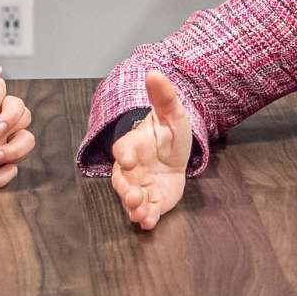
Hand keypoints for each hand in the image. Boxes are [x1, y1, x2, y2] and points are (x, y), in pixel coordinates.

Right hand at [110, 70, 192, 230]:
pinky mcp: (151, 201)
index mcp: (133, 145)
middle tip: (134, 196)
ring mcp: (139, 186)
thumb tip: (155, 73)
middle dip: (126, 190)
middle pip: (122, 180)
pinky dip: (146, 218)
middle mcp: (131, 169)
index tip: (126, 158)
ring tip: (141, 213)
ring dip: (135, 207)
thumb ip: (163, 96)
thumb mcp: (172, 113)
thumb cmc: (167, 133)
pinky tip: (149, 222)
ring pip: (131, 199)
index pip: (123, 148)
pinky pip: (145, 211)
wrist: (174, 154)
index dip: (124, 153)